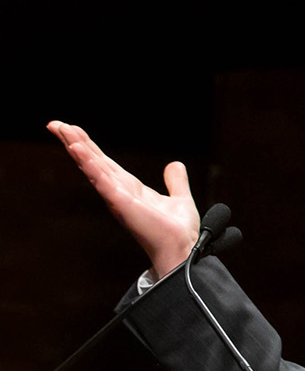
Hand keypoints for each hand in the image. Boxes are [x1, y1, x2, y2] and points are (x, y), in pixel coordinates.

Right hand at [50, 121, 201, 280]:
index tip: (71, 129)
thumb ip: (175, 182)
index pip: (103, 162)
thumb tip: (174, 165)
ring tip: (63, 131)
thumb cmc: (177, 230)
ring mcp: (118, 197)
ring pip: (93, 168)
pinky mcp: (122, 203)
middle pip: (92, 161)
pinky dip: (91, 166)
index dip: (87, 146)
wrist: (183, 247)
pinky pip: (103, 181)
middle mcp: (118, 191)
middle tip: (55, 124)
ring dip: (79, 150)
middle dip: (74, 142)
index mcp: (128, 187)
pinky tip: (80, 152)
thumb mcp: (179, 198)